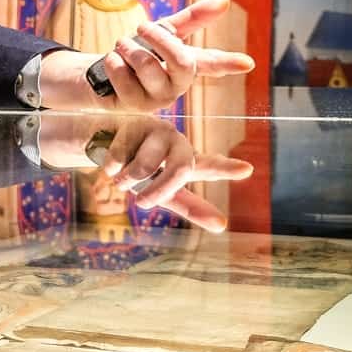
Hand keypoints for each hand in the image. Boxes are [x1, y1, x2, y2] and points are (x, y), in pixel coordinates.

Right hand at [37, 114, 253, 231]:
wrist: (105, 143)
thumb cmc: (141, 168)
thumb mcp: (165, 193)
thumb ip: (192, 207)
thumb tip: (222, 226)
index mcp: (187, 160)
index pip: (209, 166)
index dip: (226, 168)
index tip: (246, 170)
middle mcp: (177, 142)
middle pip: (179, 170)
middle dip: (159, 190)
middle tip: (141, 204)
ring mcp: (156, 131)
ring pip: (143, 168)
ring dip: (126, 181)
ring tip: (121, 177)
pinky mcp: (133, 125)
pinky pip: (119, 160)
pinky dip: (111, 169)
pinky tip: (112, 160)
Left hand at [38, 0, 254, 110]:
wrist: (103, 72)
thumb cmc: (139, 51)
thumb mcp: (164, 30)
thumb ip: (193, 17)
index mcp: (187, 66)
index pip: (211, 62)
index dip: (228, 63)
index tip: (247, 63)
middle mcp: (176, 86)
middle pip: (181, 61)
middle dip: (160, 38)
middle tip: (141, 27)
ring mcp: (156, 99)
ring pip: (148, 66)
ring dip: (129, 48)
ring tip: (121, 45)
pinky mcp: (133, 107)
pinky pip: (124, 77)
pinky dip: (114, 62)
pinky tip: (112, 62)